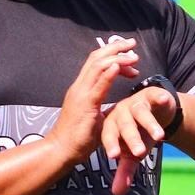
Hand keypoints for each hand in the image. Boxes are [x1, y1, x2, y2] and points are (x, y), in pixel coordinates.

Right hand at [47, 39, 139, 164]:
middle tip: (132, 44)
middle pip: (97, 58)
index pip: (96, 61)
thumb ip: (100, 102)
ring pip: (97, 67)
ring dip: (117, 58)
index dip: (112, 52)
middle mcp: (80, 87)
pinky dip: (108, 75)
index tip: (129, 52)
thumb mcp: (93, 114)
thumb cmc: (78, 136)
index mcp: (82, 87)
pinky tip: (118, 67)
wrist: (61, 150)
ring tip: (133, 56)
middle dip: (116, 48)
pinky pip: (98, 87)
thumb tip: (113, 101)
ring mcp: (81, 94)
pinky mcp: (85, 106)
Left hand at [101, 85, 178, 194]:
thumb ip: (125, 171)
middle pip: (125, 125)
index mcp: (111, 126)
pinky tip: (164, 100)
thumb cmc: (139, 135)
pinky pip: (155, 96)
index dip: (112, 145)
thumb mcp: (133, 153)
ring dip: (150, 124)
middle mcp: (121, 113)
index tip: (115, 157)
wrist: (155, 113)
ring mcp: (136, 103)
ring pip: (141, 114)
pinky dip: (160, 98)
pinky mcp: (152, 95)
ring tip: (160, 136)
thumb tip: (117, 193)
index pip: (108, 136)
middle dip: (132, 139)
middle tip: (140, 153)